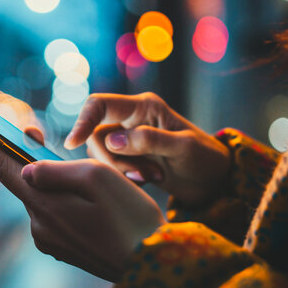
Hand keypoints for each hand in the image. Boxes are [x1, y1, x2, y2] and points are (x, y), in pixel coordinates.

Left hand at [0, 125, 165, 281]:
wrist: (153, 263)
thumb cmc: (132, 217)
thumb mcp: (99, 179)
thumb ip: (57, 170)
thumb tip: (28, 170)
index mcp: (46, 206)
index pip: (6, 169)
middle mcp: (41, 227)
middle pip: (24, 182)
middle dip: (23, 156)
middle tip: (30, 132)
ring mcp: (52, 241)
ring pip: (41, 198)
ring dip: (45, 178)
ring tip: (60, 161)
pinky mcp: (64, 247)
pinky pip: (53, 213)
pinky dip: (57, 196)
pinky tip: (75, 192)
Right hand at [63, 92, 230, 204]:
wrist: (214, 180)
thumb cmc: (205, 158)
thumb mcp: (182, 147)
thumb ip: (148, 140)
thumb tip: (112, 141)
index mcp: (143, 107)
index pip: (100, 104)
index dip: (83, 121)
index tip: (72, 143)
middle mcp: (130, 120)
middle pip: (96, 136)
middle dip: (113, 160)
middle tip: (144, 175)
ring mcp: (128, 140)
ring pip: (101, 154)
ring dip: (121, 171)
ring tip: (151, 178)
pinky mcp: (128, 159)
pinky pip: (110, 168)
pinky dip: (124, 179)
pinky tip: (147, 182)